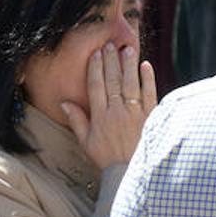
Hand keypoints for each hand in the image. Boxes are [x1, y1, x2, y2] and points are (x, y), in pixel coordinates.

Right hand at [60, 43, 156, 169]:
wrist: (130, 172)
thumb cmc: (106, 157)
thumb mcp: (86, 142)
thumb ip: (77, 120)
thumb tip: (65, 102)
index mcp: (100, 116)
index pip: (96, 87)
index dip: (96, 69)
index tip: (96, 54)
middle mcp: (117, 111)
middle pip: (113, 81)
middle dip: (111, 61)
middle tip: (110, 44)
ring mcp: (135, 112)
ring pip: (131, 84)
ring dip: (128, 65)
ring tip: (127, 49)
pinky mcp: (151, 116)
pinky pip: (150, 94)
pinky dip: (148, 79)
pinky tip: (146, 65)